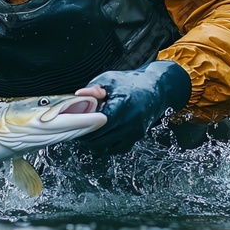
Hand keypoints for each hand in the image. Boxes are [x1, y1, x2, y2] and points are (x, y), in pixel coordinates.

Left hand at [75, 60, 190, 154]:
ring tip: (87, 131)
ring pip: (106, 148)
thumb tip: (78, 95)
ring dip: (93, 143)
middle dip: (85, 136)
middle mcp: (129, 123)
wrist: (155, 89)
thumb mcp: (110, 80)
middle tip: (77, 128)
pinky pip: (117, 149)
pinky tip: (101, 135)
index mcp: (121, 107)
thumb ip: (93, 89)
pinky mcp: (136, 138)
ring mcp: (134, 133)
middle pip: (99, 141)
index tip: (74, 121)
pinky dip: (106, 146)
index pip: (96, 126)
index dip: (82, 126)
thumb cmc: (131, 82)